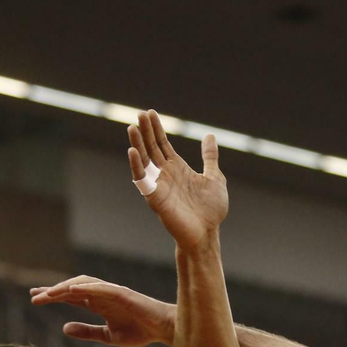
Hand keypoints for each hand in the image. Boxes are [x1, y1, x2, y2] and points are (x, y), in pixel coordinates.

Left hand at [29, 276, 176, 346]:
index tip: (35, 298)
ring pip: (83, 285)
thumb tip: (64, 328)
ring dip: (65, 288)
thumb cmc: (140, 331)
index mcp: (99, 304)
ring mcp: (111, 292)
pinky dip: (86, 288)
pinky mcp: (122, 293)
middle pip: (72, 289)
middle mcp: (102, 295)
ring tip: (48, 294)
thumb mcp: (108, 336)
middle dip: (53, 291)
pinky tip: (71, 290)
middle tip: (34, 296)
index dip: (53, 296)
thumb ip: (87, 332)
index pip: (71, 297)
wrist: (164, 329)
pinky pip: (101, 288)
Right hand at [127, 110, 226, 250]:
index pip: (162, 143)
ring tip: (132, 127)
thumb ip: (210, 157)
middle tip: (140, 114)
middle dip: (145, 131)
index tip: (150, 112)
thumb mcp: (214, 177)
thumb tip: (209, 136)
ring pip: (144, 161)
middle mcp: (165, 174)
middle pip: (151, 148)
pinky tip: (133, 151)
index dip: (156, 128)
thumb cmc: (211, 210)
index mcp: (177, 168)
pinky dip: (136, 166)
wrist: (207, 234)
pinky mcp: (155, 198)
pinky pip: (142, 180)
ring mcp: (159, 185)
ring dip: (137, 144)